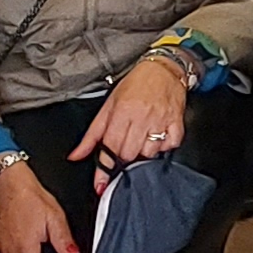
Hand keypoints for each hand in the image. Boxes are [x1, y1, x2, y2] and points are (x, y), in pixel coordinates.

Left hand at [73, 54, 195, 167]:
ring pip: (149, 154)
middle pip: (129, 154)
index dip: (104, 167)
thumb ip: (92, 135)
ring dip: (143, 153)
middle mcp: (142, 117)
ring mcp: (161, 120)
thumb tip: (75, 155)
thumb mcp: (108, 106)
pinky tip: (156, 138)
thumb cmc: (136, 85)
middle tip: (123, 149)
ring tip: (140, 141)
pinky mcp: (177, 122)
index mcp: (122, 112)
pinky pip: (169, 146)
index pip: (110, 147)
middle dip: (123, 157)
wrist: (164, 68)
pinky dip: (163, 147)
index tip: (101, 184)